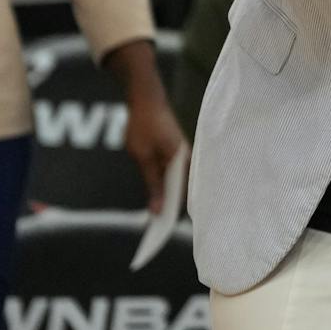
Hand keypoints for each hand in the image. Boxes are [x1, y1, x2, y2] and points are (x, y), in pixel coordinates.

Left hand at [105, 40, 185, 213]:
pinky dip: (167, 187)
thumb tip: (157, 210)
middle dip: (170, 210)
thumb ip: (152, 184)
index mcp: (182, 161)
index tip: (160, 231)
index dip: (171, 214)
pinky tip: (158, 197)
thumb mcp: (143, 157)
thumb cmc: (143, 126)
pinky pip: (175, 175)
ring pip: (178, 184)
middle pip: (182, 192)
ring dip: (167, 198)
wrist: (147, 98)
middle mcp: (187, 160)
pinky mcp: (177, 154)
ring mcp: (183, 156)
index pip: (181, 196)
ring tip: (154, 217)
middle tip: (154, 228)